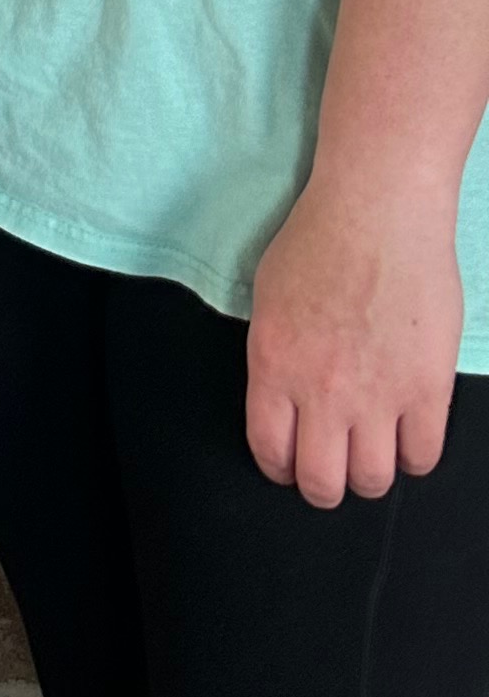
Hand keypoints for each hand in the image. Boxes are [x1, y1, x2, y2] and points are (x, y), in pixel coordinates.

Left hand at [245, 168, 462, 504]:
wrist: (378, 210)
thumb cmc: (319, 238)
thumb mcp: (268, 297)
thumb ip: (275, 356)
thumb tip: (283, 397)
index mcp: (274, 364)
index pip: (271, 450)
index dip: (281, 469)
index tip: (290, 467)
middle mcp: (322, 390)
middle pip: (322, 483)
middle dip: (323, 486)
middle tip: (331, 472)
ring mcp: (378, 394)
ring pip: (373, 480)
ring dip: (370, 475)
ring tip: (370, 455)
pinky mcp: (426, 389)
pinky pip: (423, 457)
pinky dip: (414, 457)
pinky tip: (407, 436)